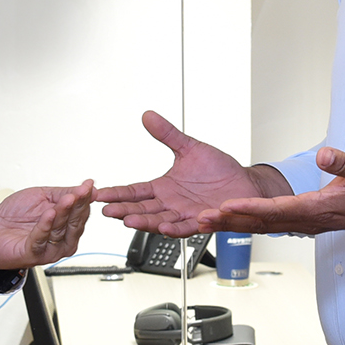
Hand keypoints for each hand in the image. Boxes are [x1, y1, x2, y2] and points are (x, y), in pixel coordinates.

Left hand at [0, 181, 94, 269]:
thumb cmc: (15, 215)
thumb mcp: (43, 197)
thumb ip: (64, 193)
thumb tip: (89, 187)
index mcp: (66, 226)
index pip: (81, 212)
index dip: (84, 198)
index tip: (88, 186)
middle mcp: (61, 240)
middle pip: (74, 222)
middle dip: (77, 206)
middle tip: (81, 192)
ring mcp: (49, 249)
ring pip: (60, 230)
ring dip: (63, 213)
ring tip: (67, 199)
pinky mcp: (33, 254)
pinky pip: (41, 239)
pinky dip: (45, 226)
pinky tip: (49, 214)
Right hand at [94, 111, 287, 236]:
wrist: (245, 183)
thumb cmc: (220, 170)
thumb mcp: (189, 147)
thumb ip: (167, 134)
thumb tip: (148, 116)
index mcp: (164, 188)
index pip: (134, 192)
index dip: (117, 193)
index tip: (99, 194)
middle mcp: (171, 204)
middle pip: (142, 209)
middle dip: (124, 211)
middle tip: (108, 211)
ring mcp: (185, 214)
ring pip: (159, 221)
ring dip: (145, 222)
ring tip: (130, 221)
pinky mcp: (203, 221)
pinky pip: (187, 227)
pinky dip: (176, 229)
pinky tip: (164, 227)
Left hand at [199, 147, 344, 239]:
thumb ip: (344, 163)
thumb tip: (325, 156)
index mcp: (318, 208)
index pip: (277, 209)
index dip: (250, 207)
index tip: (227, 206)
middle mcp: (307, 219)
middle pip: (262, 222)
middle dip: (231, 220)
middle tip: (201, 219)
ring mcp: (305, 222)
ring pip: (263, 225)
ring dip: (234, 223)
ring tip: (206, 221)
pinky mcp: (305, 219)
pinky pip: (271, 223)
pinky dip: (248, 222)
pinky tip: (232, 218)